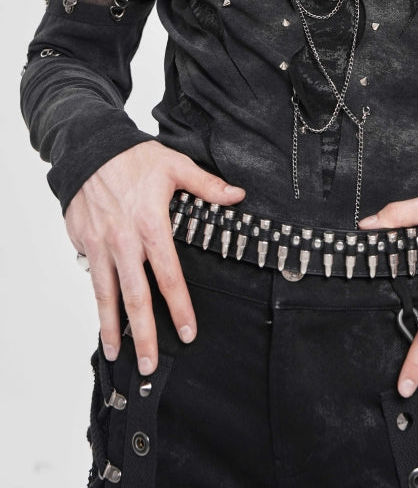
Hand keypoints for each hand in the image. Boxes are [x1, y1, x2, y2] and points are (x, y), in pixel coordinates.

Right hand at [65, 140, 244, 374]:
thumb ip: (207, 186)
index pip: (169, 276)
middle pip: (136, 297)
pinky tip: (103, 320)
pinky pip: (92, 278)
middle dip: (143, 334)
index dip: (179, 307)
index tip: (187, 332)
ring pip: (106, 296)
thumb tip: (238, 196)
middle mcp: (124, 242)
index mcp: (151, 226)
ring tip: (117, 354)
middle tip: (150, 365)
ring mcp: (100, 246)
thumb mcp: (175, 166)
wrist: (89, 148)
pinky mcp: (83, 244)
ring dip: (112, 328)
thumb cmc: (134, 157)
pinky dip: (97, 302)